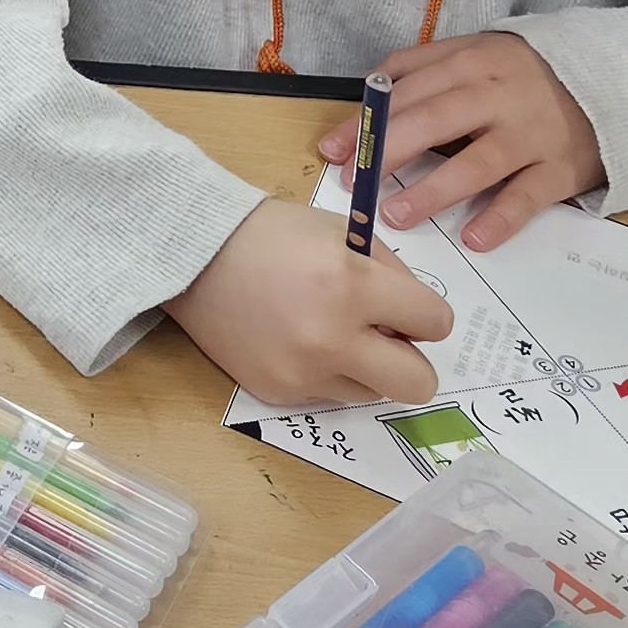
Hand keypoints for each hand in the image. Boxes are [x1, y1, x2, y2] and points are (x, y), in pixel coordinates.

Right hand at [169, 196, 454, 409]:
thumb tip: (414, 317)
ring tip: (327, 334)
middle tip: (385, 339)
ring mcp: (302, 373)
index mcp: (352, 287)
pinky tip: (293, 342)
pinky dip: (323, 374)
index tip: (404, 308)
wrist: (191, 256)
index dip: (425, 313)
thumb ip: (389, 272)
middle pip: (419, 383)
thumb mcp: (340, 232)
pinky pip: (327, 396)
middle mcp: (332, 338)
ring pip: (373, 393)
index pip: (435, 322)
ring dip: (363, 367)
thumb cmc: (270, 233)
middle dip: (412, 360)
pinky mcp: (276, 392)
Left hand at [318, 31, 604, 252]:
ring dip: (433, 190)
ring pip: (477, 162)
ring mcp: (533, 134)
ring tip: (396, 215)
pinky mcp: (563, 168)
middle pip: (434, 122)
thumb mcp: (476, 52)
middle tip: (353, 183)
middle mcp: (499, 96)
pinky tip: (474, 238)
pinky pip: (529, 196)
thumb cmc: (526, 73)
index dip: (364, 122)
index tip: (331, 150)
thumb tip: (369, 89)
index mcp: (471, 63)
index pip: (405, 93)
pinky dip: (502, 217)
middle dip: (387, 154)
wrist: (613, 81)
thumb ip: (424, 65)